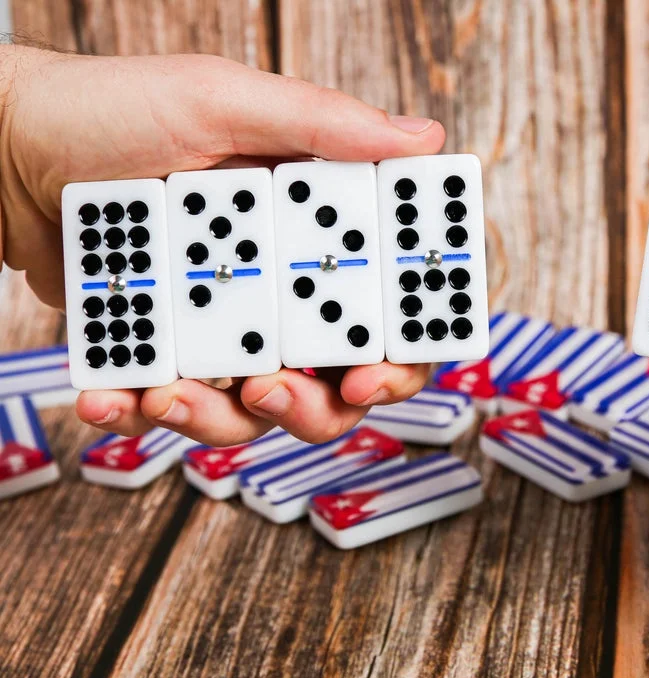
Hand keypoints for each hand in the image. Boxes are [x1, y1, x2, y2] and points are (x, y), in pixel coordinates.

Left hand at [0, 47, 443, 444]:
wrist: (0, 150)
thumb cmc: (108, 108)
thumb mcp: (220, 101)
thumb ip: (322, 123)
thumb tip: (421, 138)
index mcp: (319, 225)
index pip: (392, 304)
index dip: (404, 350)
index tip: (373, 370)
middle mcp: (285, 282)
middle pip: (343, 378)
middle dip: (320, 406)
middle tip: (273, 390)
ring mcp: (228, 321)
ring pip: (265, 409)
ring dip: (226, 420)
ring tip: (172, 396)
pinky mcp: (170, 348)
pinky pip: (181, 406)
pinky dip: (147, 413)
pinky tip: (114, 395)